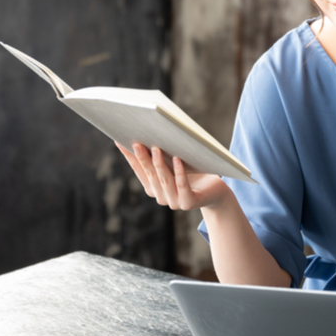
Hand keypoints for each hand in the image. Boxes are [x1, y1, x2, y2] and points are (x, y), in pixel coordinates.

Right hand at [116, 142, 230, 210]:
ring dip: (159, 164)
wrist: (216, 193)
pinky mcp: (189, 203)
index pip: (138, 170)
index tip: (119, 140)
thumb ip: (161, 156)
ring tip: (156, 148)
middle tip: (136, 142)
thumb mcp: (174, 164)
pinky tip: (177, 159)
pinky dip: (179, 173)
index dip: (129, 156)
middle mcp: (161, 196)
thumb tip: (149, 133)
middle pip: (150, 174)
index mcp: (153, 188)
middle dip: (142, 157)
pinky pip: (182, 186)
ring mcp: (174, 202)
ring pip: (164, 180)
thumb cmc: (194, 173)